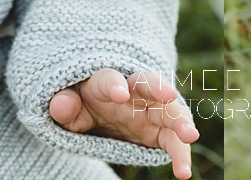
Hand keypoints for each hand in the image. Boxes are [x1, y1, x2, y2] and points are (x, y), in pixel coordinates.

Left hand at [49, 68, 197, 178]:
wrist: (98, 109)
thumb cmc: (82, 103)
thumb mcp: (68, 105)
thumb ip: (64, 104)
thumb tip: (59, 105)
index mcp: (106, 82)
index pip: (109, 80)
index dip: (114, 85)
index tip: (119, 94)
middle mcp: (133, 91)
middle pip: (149, 84)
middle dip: (159, 88)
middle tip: (170, 96)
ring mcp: (149, 109)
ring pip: (169, 110)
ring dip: (181, 121)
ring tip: (190, 136)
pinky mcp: (158, 130)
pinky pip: (173, 140)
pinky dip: (181, 153)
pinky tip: (184, 172)